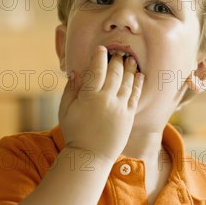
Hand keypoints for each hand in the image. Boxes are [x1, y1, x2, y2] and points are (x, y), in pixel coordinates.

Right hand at [58, 45, 143, 162]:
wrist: (91, 156)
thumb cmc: (75, 133)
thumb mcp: (65, 110)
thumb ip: (71, 90)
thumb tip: (76, 72)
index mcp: (89, 97)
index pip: (96, 70)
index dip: (99, 57)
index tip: (101, 48)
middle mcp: (106, 99)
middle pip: (114, 73)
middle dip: (116, 60)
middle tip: (118, 52)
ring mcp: (120, 107)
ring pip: (127, 82)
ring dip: (129, 68)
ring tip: (131, 59)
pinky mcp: (129, 115)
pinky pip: (135, 95)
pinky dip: (138, 82)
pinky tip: (139, 74)